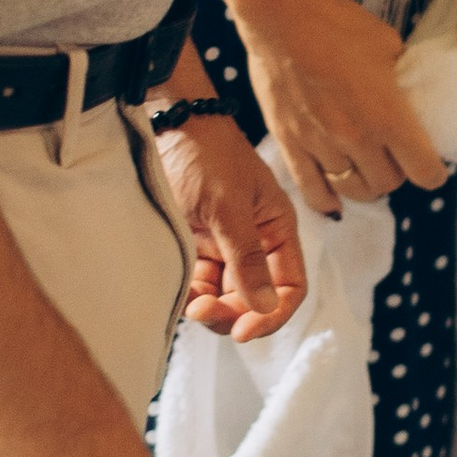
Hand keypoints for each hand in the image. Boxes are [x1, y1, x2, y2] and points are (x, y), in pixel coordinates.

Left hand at [156, 114, 308, 342]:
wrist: (166, 126)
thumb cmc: (206, 155)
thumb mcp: (229, 206)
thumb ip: (247, 258)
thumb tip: (265, 307)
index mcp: (277, 231)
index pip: (289, 287)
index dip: (272, 314)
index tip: (244, 331)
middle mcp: (255, 244)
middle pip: (254, 299)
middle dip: (232, 313)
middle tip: (202, 312)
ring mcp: (223, 248)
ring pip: (224, 298)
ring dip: (208, 308)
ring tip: (188, 304)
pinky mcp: (194, 248)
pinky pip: (198, 286)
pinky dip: (190, 296)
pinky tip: (180, 293)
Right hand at [235, 0, 445, 216]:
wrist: (284, 17)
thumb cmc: (339, 25)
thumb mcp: (390, 47)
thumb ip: (403, 77)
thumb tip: (411, 89)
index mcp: (389, 117)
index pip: (426, 172)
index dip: (433, 171)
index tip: (432, 164)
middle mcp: (358, 139)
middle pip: (389, 184)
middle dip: (397, 174)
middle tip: (395, 158)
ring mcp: (321, 145)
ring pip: (354, 191)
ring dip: (366, 185)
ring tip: (366, 171)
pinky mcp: (291, 143)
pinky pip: (312, 190)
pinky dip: (327, 201)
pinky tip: (335, 202)